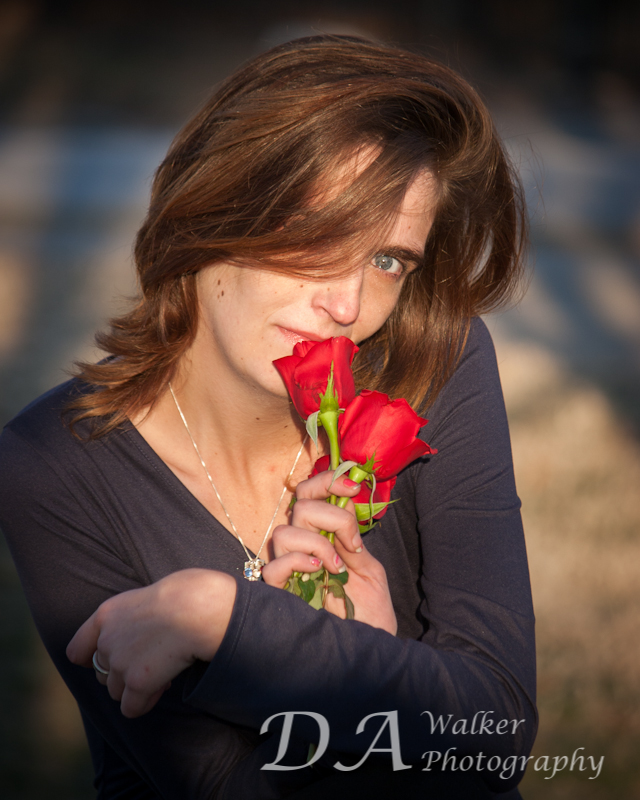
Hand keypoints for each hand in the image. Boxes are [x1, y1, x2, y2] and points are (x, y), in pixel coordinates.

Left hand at [66, 569, 235, 717]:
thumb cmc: (186, 593)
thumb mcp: (149, 595)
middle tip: (153, 661)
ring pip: (115, 692)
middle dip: (124, 672)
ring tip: (163, 671)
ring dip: (136, 687)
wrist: (199, 607)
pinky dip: (145, 702)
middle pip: (101, 673)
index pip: (77, 650)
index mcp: (106, 614)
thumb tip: (144, 632)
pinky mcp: (137, 683)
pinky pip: (131, 708)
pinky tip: (164, 686)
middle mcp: (106, 640)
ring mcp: (120, 663)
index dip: (93, 658)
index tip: (115, 657)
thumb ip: (133, 617)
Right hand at [262, 471, 396, 634]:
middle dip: (330, 515)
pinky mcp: (279, 592)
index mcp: (321, 534)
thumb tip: (344, 501)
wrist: (371, 644)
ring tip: (335, 566)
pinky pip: (275, 566)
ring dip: (317, 543)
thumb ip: (352, 536)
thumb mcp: (368, 565)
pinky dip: (298, 561)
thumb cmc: (370, 609)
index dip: (326, 480)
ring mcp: (288, 568)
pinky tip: (319, 571)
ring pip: (284, 532)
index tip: (352, 485)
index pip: (309, 492)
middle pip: (299, 505)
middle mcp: (301, 546)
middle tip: (350, 540)